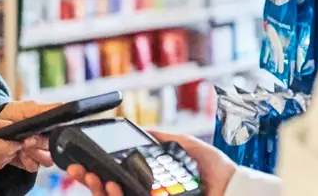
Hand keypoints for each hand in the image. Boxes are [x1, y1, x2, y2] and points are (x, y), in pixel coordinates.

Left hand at [0, 100, 61, 171]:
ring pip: (47, 161)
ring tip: (21, 147)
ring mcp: (40, 153)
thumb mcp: (28, 107)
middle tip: (25, 141)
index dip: (52, 137)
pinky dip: (26, 161)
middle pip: (53, 149)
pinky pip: (34, 167)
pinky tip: (19, 154)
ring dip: (33, 154)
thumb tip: (62, 106)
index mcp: (50, 127)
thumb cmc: (13, 114)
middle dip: (38, 145)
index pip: (61, 135)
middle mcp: (48, 141)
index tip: (37, 135)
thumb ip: (45, 109)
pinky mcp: (31, 162)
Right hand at [67, 131, 236, 195]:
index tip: (82, 164)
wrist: (236, 189)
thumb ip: (165, 138)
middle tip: (81, 170)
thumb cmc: (217, 172)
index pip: (115, 181)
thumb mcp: (189, 147)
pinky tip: (114, 188)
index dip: (96, 174)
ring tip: (97, 180)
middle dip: (90, 182)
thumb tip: (143, 128)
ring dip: (100, 191)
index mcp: (150, 183)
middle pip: (108, 193)